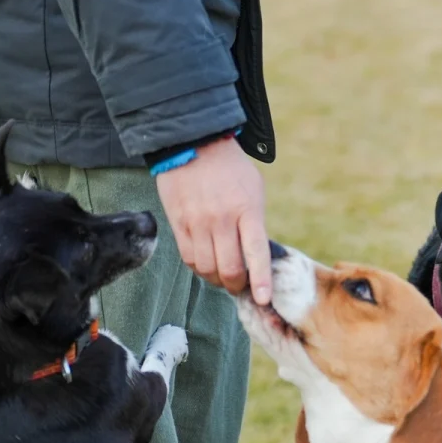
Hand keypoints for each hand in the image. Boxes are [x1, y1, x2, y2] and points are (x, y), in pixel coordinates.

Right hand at [153, 135, 271, 303]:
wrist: (193, 143)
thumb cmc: (231, 170)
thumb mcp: (254, 190)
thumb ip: (255, 222)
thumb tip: (255, 257)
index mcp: (247, 209)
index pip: (255, 252)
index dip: (260, 280)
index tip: (262, 299)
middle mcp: (221, 219)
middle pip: (229, 268)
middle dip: (237, 285)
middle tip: (241, 286)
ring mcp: (198, 222)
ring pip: (207, 269)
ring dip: (217, 280)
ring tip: (223, 276)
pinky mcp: (178, 223)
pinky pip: (189, 259)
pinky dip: (200, 269)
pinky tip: (206, 264)